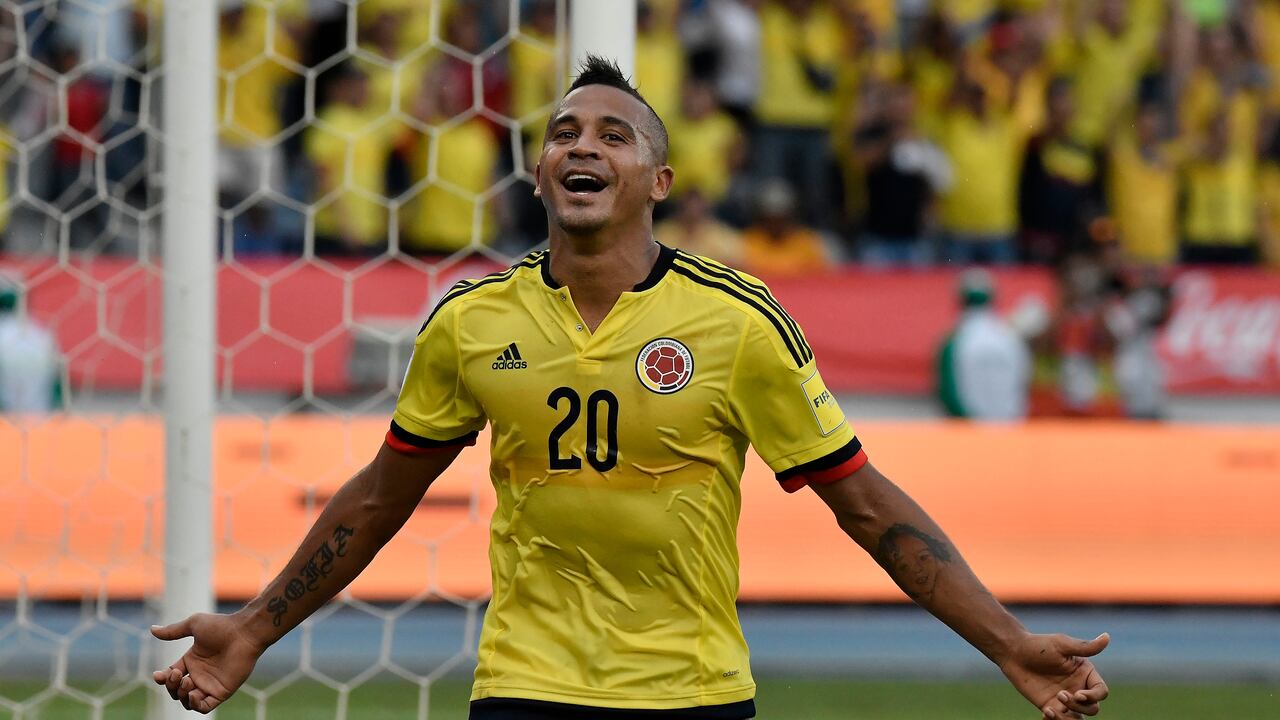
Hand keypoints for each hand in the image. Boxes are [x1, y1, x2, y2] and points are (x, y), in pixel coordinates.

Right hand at [151, 613, 265, 713]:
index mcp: (192, 660)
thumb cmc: (222, 626)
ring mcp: (211, 684)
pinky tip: (193, 694)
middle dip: (171, 686)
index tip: (159, 675)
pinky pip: (205, 707)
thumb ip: (173, 631)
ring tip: (187, 682)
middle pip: (176, 689)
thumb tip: (151, 629)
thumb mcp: (194, 625)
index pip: (171, 675)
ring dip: (181, 695)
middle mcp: (200, 674)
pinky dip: (195, 705)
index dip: (163, 677)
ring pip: (188, 701)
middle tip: (178, 674)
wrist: (244, 633)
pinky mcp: (222, 692)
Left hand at [999, 632, 1109, 718]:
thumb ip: (1085, 646)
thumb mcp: (1062, 645)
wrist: (1013, 653)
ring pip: (1078, 718)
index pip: (1101, 692)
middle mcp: (1078, 687)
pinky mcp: (1050, 706)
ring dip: (1068, 718)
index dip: (1094, 696)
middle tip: (1060, 695)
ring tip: (1050, 710)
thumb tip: (1107, 637)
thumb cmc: (1038, 646)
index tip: (1078, 694)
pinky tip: (1045, 713)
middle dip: (1080, 706)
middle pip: (1093, 708)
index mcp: (1085, 674)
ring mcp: (1064, 699)